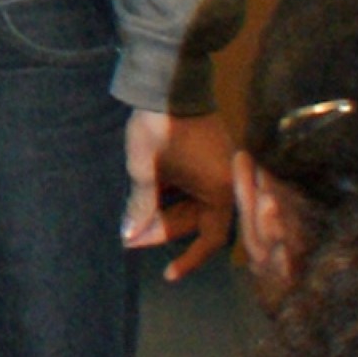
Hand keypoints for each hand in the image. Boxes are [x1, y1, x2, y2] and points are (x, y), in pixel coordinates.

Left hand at [124, 108, 234, 280]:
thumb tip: (130, 236)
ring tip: (135, 220)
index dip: (189, 259)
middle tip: (131, 236)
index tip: (168, 275)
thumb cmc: (158, 127)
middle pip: (198, 220)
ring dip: (167, 212)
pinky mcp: (208, 155)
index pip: (210, 239)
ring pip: (193, 203)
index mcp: (221, 192)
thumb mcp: (144, 169)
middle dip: (165, 230)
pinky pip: (193, 186)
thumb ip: (141, 204)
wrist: (168, 81)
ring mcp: (218, 168)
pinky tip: (149, 197)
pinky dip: (173, 195)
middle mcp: (227, 183)